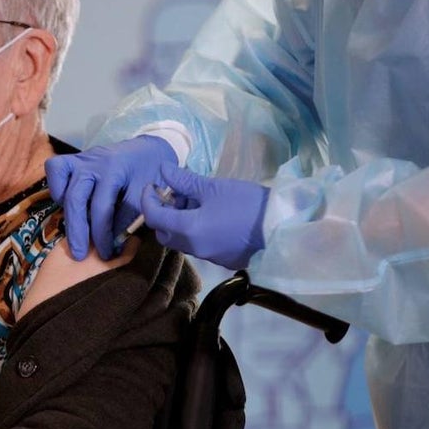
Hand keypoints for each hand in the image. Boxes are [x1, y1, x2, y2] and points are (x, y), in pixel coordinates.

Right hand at [45, 135, 175, 260]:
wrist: (149, 149)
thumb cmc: (150, 173)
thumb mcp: (146, 196)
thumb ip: (128, 218)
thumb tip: (112, 243)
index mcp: (114, 169)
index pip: (102, 208)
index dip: (102, 235)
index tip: (106, 254)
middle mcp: (93, 161)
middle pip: (75, 198)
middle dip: (77, 230)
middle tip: (79, 254)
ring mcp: (81, 158)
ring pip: (61, 183)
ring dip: (66, 211)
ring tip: (76, 230)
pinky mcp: (73, 159)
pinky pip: (55, 170)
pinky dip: (57, 189)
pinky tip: (69, 204)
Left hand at [140, 163, 268, 269]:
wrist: (281, 226)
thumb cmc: (245, 204)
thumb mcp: (213, 187)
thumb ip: (184, 180)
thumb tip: (163, 170)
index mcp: (188, 230)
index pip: (154, 217)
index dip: (147, 199)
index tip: (152, 185)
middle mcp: (193, 248)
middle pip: (164, 233)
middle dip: (162, 213)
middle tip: (173, 194)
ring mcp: (208, 256)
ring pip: (181, 240)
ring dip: (179, 221)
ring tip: (195, 201)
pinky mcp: (222, 258)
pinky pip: (198, 245)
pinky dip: (194, 230)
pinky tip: (209, 214)